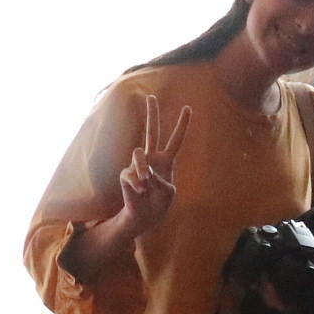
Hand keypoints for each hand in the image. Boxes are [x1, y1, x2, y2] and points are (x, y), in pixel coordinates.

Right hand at [116, 94, 190, 235]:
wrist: (144, 217)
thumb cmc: (159, 204)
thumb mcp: (169, 193)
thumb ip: (162, 180)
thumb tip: (147, 170)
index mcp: (166, 160)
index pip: (176, 140)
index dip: (182, 125)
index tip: (188, 108)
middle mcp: (152, 158)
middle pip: (152, 131)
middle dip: (152, 114)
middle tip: (151, 96)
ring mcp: (138, 164)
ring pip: (138, 154)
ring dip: (143, 169)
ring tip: (145, 185)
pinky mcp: (126, 174)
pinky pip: (131, 174)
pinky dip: (137, 184)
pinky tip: (139, 192)